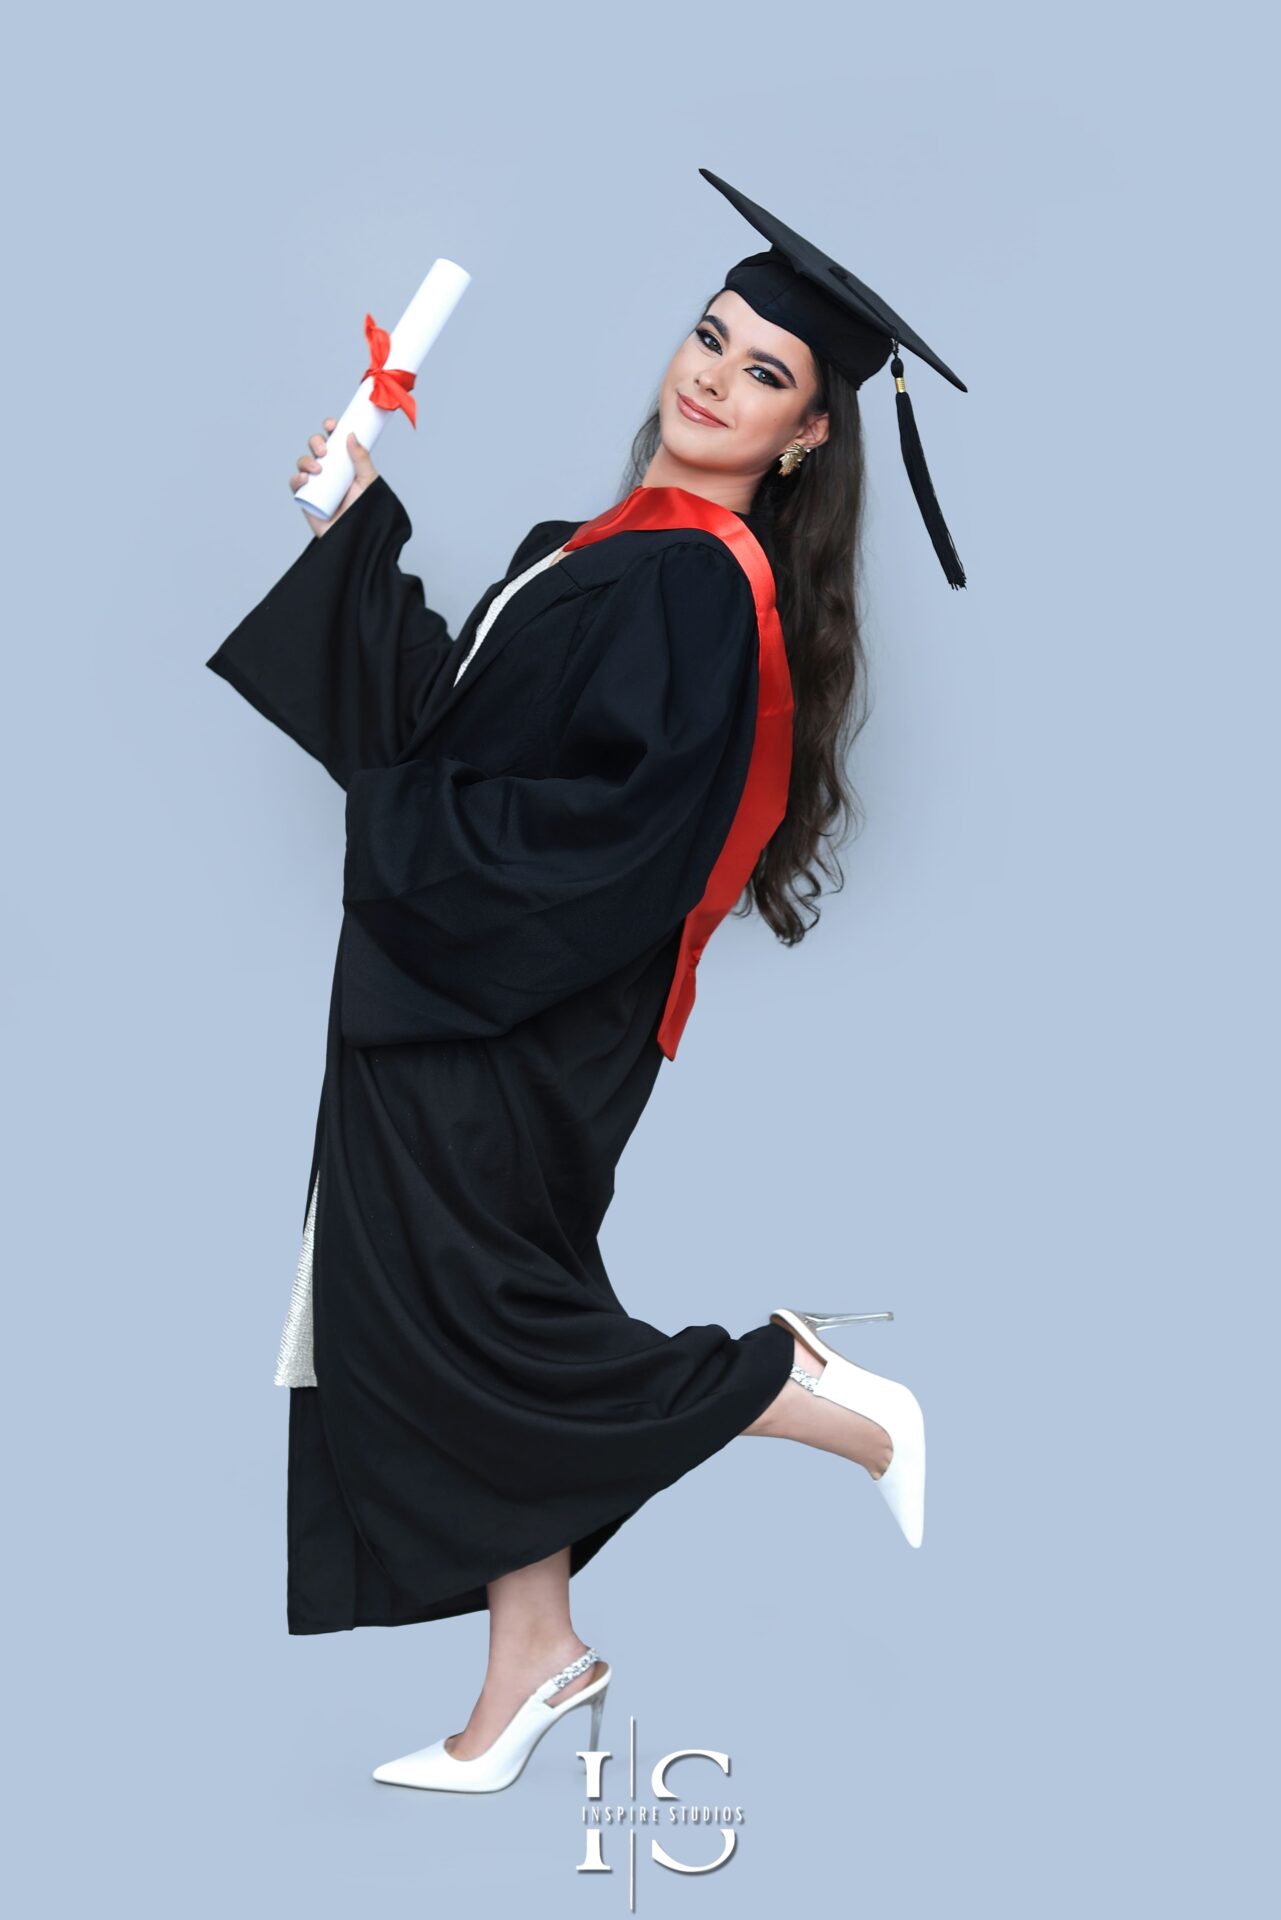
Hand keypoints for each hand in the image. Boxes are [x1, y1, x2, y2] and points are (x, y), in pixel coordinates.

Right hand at [290, 419, 379, 536]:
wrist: (357, 536)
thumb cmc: (366, 510)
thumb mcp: (369, 481)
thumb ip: (362, 459)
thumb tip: (350, 435)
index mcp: (344, 461)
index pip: (334, 439)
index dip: (330, 428)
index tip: (332, 425)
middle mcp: (329, 469)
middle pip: (316, 446)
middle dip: (316, 442)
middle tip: (324, 451)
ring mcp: (316, 482)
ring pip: (303, 462)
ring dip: (306, 460)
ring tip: (318, 469)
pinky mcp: (305, 497)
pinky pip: (295, 484)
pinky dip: (296, 478)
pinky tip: (304, 478)